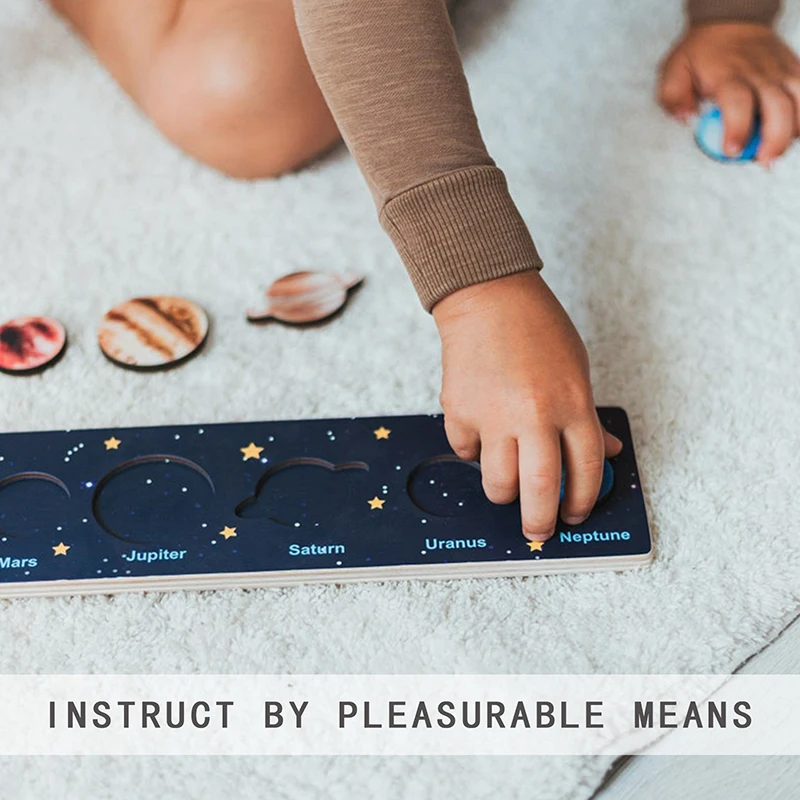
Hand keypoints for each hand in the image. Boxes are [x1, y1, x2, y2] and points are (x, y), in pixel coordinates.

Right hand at [432, 271, 621, 541]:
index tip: (575, 513)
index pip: (585, 469)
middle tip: (539, 531)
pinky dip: (475, 453)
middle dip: (541, 522)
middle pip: (541, 489)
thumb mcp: (577, 369)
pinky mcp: (459, 411)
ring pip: (498, 482)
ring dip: (504, 492)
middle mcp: (534, 414)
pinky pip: (466, 452)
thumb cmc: (537, 328)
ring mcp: (493, 415)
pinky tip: (482, 435)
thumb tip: (603, 454)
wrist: (487, 297)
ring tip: (507, 484)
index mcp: (571, 403)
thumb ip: (587, 416)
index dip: (583, 500)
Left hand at [658, 22, 799, 165]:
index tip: (732, 151)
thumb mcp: (675, 68)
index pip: (738, 102)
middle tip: (764, 161)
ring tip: (780, 151)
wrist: (731, 19)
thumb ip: (673, 95)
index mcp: (728, 75)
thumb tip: (684, 118)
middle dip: (775, 138)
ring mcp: (781, 71)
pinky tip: (793, 134)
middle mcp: (759, 73)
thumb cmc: (700, 52)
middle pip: (778, 106)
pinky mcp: (794, 70)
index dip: (737, 128)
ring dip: (795, 130)